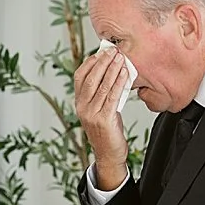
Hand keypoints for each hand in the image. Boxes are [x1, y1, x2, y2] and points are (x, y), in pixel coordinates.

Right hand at [73, 45, 131, 187]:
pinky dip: (119, 83)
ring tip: (120, 58)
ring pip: (101, 86)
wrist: (109, 154)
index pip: (79, 77)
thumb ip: (103, 93)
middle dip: (102, 62)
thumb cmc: (108, 130)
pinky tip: (125, 73)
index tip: (101, 52)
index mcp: (79, 103)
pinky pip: (112, 96)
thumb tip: (113, 71)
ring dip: (112, 69)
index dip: (90, 63)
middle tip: (113, 50)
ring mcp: (91, 114)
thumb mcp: (101, 108)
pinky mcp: (103, 120)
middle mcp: (82, 108)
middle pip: (90, 79)